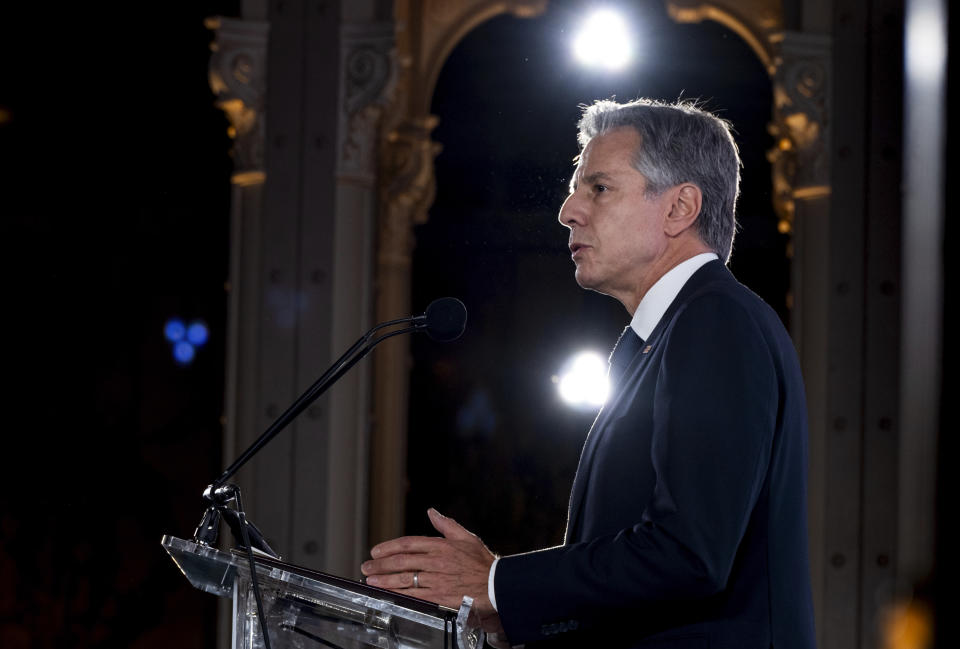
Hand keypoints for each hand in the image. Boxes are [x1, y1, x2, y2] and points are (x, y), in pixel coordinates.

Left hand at [361, 508, 504, 635]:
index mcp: (441, 545)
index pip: (408, 544)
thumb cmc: (482, 562)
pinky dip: (399, 594)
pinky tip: (388, 593)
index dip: (389, 547)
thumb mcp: (465, 537)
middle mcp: (436, 561)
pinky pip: (415, 595)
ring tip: (370, 580)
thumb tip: (431, 512)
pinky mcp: (439, 596)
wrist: (496, 584)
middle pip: (402, 561)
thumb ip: (446, 524)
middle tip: (366, 567)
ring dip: (385, 579)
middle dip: (380, 564)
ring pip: (405, 579)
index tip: (376, 551)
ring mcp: (437, 579)